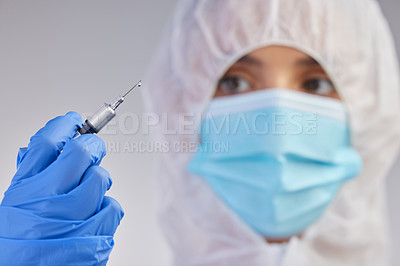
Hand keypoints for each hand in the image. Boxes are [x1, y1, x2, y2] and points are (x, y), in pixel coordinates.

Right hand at [0, 112, 123, 265]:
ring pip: (101, 177)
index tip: (74, 121)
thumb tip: (49, 147)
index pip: (47, 143)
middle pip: (81, 152)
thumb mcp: (14, 203)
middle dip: (91, 145)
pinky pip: (113, 206)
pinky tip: (94, 214)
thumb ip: (32, 174)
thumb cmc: (17, 243)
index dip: (65, 125)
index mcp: (25, 189)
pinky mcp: (95, 236)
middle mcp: (49, 200)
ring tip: (88, 191)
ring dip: (98, 179)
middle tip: (91, 149)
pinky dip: (106, 206)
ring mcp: (74, 219)